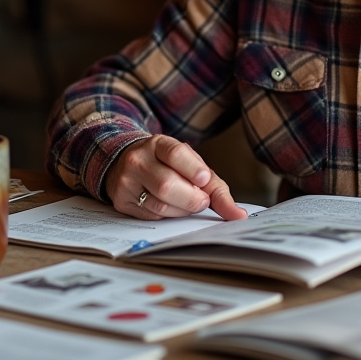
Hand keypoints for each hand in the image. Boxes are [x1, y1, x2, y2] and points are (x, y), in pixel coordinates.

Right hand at [104, 135, 247, 221]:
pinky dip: (167, 215)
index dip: (193, 168)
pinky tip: (169, 206)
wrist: (127, 164)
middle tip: (201, 200)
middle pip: (167, 185)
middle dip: (191, 199)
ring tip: (186, 202)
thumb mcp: (191, 167)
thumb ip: (216, 188)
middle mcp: (139, 159)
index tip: (204, 178)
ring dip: (181, 210)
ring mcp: (127, 180)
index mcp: (159, 144)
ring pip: (160, 204)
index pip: (176, 154)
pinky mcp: (121, 201)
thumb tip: (238, 215)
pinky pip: (150, 215)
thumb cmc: (167, 166)